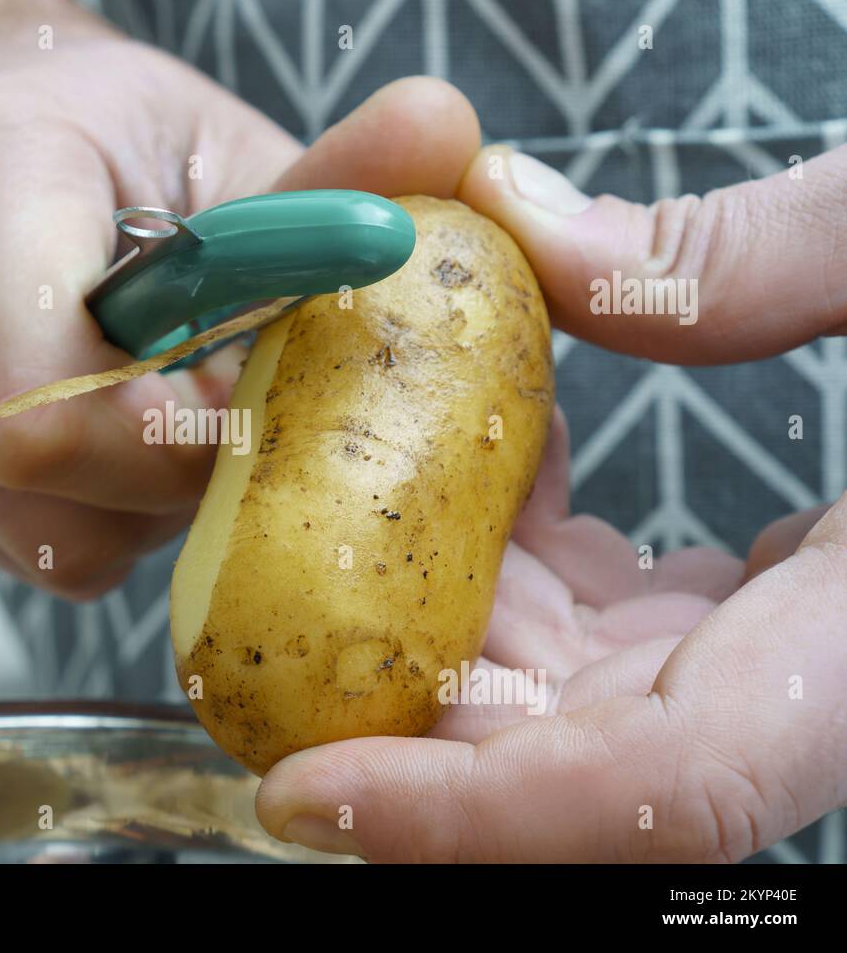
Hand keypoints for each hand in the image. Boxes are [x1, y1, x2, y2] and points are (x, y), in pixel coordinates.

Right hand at [0, 38, 478, 597]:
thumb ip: (334, 177)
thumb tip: (446, 136)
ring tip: (131, 399)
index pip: (41, 404)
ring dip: (116, 501)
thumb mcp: (228, 150)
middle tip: (194, 403)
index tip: (230, 408)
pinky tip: (70, 423)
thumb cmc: (110, 142)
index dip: (165, 446)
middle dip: (156, 482)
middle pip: (42, 498)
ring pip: (22, 538)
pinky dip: (57, 507)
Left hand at [256, 142, 846, 861]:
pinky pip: (591, 626)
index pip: (658, 797)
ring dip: (430, 633)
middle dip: (403, 733)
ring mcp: (763, 655)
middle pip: (573, 770)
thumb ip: (752, 260)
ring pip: (566, 698)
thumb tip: (533, 227)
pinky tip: (450, 479)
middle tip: (254, 662)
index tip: (305, 799)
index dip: (471, 819)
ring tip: (315, 550)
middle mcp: (799, 683)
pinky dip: (499, 569)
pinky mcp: (739, 609)